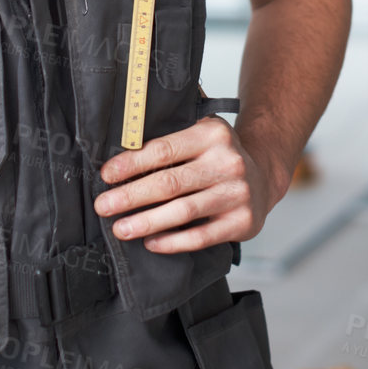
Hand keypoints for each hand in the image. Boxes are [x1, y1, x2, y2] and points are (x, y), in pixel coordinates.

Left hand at [93, 116, 282, 254]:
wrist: (265, 176)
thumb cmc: (219, 155)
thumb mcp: (202, 129)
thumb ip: (171, 126)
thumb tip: (123, 127)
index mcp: (212, 134)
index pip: (164, 149)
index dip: (131, 164)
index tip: (106, 176)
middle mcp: (228, 162)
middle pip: (170, 183)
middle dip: (131, 196)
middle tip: (103, 206)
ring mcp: (237, 194)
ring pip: (183, 211)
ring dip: (146, 222)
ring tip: (120, 229)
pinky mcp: (242, 222)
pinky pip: (201, 237)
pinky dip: (173, 242)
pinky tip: (151, 242)